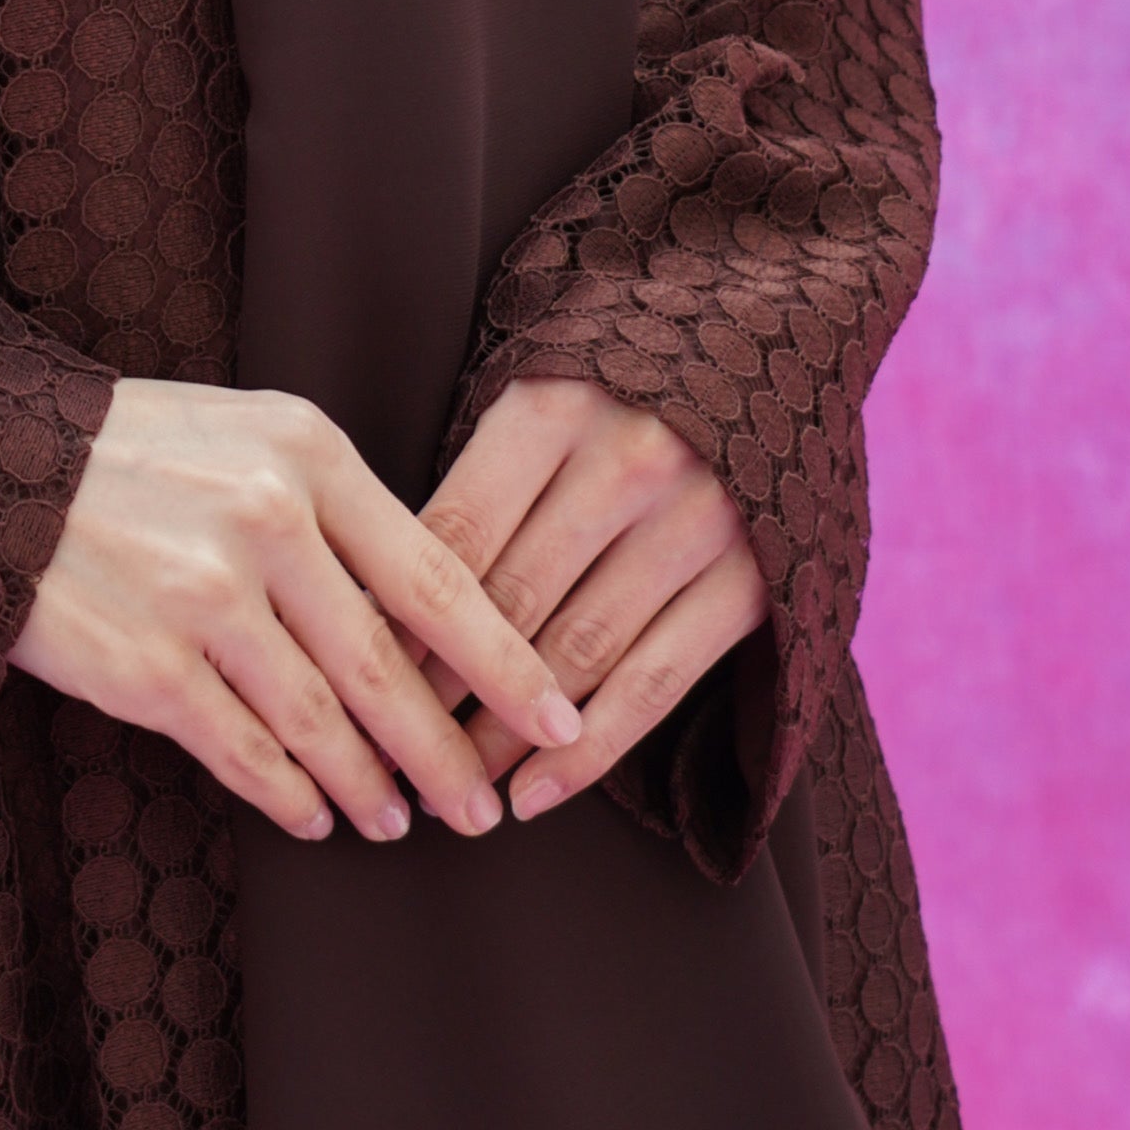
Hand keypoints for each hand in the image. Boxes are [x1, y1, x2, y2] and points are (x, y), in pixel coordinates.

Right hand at [9, 378, 587, 843]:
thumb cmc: (133, 451)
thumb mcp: (249, 436)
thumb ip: (337, 509)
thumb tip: (426, 621)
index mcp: (306, 454)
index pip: (437, 577)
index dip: (506, 663)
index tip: (557, 718)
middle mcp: (265, 521)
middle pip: (389, 668)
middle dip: (448, 753)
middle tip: (483, 808)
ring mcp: (204, 597)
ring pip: (322, 722)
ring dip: (370, 786)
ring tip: (398, 821)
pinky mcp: (146, 665)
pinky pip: (244, 751)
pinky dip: (289, 794)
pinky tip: (313, 814)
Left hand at [416, 378, 765, 824]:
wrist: (779, 335)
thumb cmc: (626, 372)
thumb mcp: (547, 385)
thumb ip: (483, 475)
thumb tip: (378, 590)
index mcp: (555, 405)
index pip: (452, 533)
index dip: (394, 618)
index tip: (349, 678)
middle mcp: (627, 461)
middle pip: (505, 601)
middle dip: (435, 688)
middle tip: (382, 750)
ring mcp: (695, 524)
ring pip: (572, 655)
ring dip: (501, 734)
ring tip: (448, 785)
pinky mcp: (750, 582)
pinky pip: (652, 685)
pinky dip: (587, 753)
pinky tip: (532, 794)